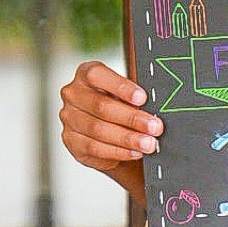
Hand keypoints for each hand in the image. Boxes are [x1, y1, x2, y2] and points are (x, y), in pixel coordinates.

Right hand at [59, 60, 162, 199]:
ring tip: (148, 143)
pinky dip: (118, 151)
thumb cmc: (120, 106)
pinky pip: (95, 148)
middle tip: (154, 127)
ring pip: (98, 130)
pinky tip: (134, 152)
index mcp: (86, 74)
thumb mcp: (127, 94)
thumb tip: (158, 102)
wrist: (107, 132)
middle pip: (101, 106)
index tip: (142, 98)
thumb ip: (136, 95)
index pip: (97, 75)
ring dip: (127, 138)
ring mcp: (69, 118)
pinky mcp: (71, 141)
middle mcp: (73, 94)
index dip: (120, 87)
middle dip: (132, 118)